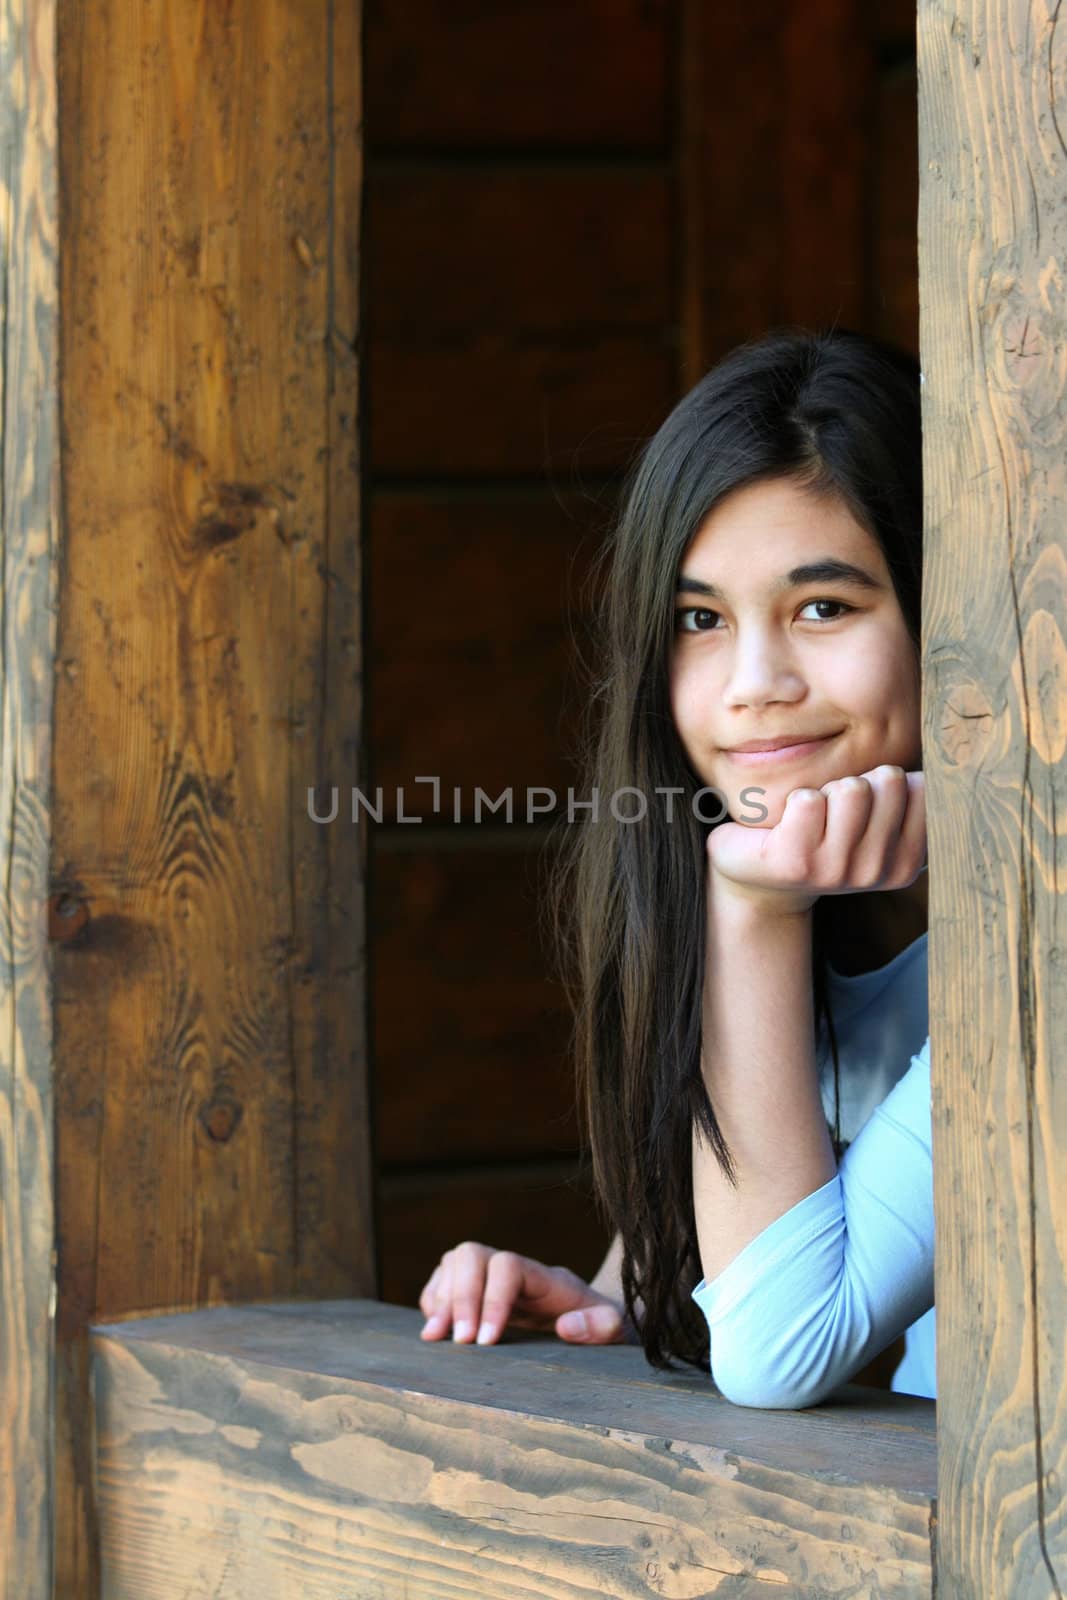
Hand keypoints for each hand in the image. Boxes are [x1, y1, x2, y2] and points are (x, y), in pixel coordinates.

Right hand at [418, 1241, 633, 1345]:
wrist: (592, 1320)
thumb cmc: (600, 1325)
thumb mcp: (613, 1327)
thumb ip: (601, 1325)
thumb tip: (566, 1327)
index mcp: (545, 1276)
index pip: (508, 1268)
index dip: (493, 1300)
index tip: (486, 1342)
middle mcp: (513, 1269)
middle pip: (472, 1255)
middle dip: (460, 1297)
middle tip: (459, 1342)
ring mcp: (491, 1277)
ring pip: (453, 1264)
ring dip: (441, 1300)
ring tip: (437, 1339)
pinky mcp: (474, 1291)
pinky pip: (441, 1282)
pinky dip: (433, 1304)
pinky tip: (436, 1332)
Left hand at [707, 765, 925, 915]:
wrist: (760, 879)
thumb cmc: (823, 836)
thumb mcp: (875, 823)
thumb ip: (907, 797)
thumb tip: (939, 764)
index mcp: (905, 863)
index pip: (921, 788)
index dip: (887, 783)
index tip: (868, 809)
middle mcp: (876, 872)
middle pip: (889, 780)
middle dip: (858, 782)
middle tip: (835, 813)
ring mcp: (837, 871)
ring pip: (851, 788)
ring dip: (827, 791)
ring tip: (813, 818)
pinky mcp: (796, 863)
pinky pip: (808, 800)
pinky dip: (795, 800)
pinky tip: (788, 825)